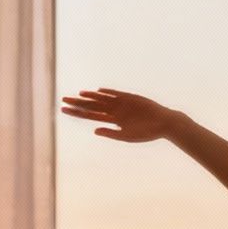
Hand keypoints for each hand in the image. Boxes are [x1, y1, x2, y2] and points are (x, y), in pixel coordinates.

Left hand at [60, 88, 182, 142]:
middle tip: (63, 100)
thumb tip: (94, 129)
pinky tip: (97, 92)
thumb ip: (111, 133)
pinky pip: (117, 94)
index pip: (90, 115)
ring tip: (78, 95)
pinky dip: (108, 93)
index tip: (64, 110)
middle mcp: (114, 111)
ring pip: (102, 99)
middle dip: (78, 103)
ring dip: (90, 97)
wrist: (164, 124)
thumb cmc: (147, 133)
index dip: (77, 112)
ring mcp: (121, 103)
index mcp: (112, 121)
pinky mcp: (130, 97)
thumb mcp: (127, 136)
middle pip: (92, 106)